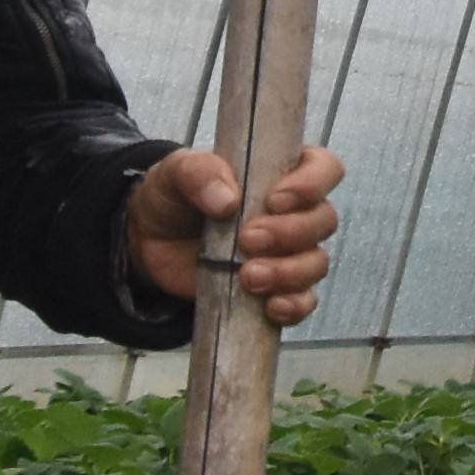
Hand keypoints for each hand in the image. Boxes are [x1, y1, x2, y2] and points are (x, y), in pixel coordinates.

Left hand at [124, 144, 344, 327]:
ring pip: (317, 263)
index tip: (274, 200)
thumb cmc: (173, 198)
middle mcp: (294, 212)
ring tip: (247, 276)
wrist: (150, 245)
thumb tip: (228, 201)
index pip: (324, 168)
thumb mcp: (174, 173)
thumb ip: (198, 174)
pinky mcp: (276, 289)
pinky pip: (304, 301)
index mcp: (280, 172)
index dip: (312, 183)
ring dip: (288, 272)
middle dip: (290, 233)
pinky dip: (294, 305)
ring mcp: (288, 253)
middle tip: (247, 239)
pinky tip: (270, 306)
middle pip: (324, 220)